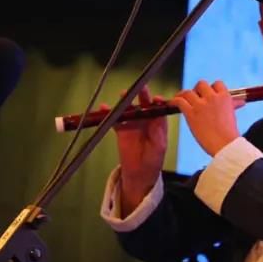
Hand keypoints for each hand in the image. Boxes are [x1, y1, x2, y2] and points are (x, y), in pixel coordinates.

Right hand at [108, 88, 167, 213]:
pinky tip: (104, 108)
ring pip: (129, 109)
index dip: (158, 102)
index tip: (156, 98)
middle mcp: (146, 121)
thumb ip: (158, 133)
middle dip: (142, 95)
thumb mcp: (159, 147)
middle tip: (139, 88)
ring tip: (123, 94)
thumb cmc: (153, 160)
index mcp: (158, 123)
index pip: (159, 109)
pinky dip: (109, 114)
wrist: (139, 173)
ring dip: (126, 102)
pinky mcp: (121, 130)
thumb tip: (157, 120)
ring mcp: (133, 124)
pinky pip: (115, 119)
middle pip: (144, 105)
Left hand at [172, 80, 244, 156]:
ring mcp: (201, 105)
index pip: (217, 83)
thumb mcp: (233, 115)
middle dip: (198, 90)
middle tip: (196, 98)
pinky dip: (174, 101)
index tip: (208, 95)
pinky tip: (173, 104)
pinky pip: (179, 101)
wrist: (225, 145)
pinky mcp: (191, 113)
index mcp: (224, 97)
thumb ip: (233, 105)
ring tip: (182, 99)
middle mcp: (212, 98)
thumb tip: (241, 102)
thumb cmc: (230, 133)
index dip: (211, 88)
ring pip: (188, 91)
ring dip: (185, 95)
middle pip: (201, 84)